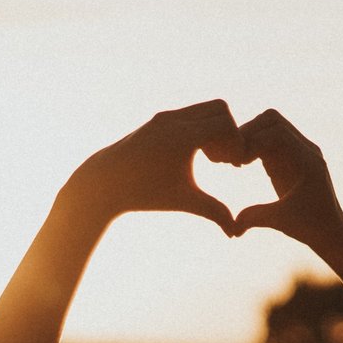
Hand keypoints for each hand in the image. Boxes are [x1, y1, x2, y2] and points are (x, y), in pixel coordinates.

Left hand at [60, 100, 243, 233]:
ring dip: (215, 129)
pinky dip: (201, 128)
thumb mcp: (184, 202)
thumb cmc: (145, 194)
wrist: (105, 183)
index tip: (234, 166)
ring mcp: (165, 116)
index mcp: (182, 137)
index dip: (237, 144)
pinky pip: (191, 114)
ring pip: (205, 108)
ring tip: (212, 159)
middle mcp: (173, 119)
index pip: (226, 125)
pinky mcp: (159, 119)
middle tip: (225, 160)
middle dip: (230, 133)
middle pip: (220, 109)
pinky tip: (197, 155)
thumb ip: (214, 212)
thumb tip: (236, 234)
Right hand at [232, 109, 342, 243]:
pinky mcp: (293, 157)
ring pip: (271, 125)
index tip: (237, 163)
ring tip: (237, 161)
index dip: (251, 141)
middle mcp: (307, 150)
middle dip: (248, 133)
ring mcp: (301, 151)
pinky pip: (271, 138)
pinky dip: (255, 145)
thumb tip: (233, 228)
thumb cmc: (310, 228)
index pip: (276, 132)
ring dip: (250, 137)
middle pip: (272, 120)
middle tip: (233, 158)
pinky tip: (243, 164)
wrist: (331, 231)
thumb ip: (256, 218)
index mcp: (307, 161)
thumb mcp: (281, 222)